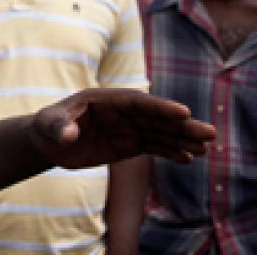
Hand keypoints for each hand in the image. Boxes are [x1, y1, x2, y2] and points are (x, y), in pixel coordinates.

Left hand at [29, 88, 214, 168]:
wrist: (49, 141)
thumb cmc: (47, 126)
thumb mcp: (48, 124)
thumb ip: (59, 126)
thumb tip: (69, 134)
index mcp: (105, 99)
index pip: (137, 102)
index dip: (160, 107)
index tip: (184, 112)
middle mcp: (121, 112)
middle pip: (156, 117)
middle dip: (182, 125)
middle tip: (209, 132)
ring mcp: (127, 127)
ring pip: (159, 132)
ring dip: (182, 139)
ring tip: (205, 147)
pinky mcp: (128, 143)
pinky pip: (153, 146)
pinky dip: (170, 151)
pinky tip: (188, 157)